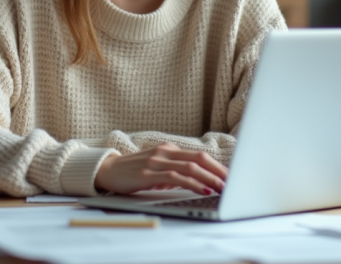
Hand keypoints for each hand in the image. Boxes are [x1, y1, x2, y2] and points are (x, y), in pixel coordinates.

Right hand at [94, 143, 227, 194]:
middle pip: (199, 158)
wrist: (107, 170)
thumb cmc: (134, 172)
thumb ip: (174, 172)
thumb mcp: (157, 169)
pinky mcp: (148, 174)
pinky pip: (176, 177)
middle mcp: (165, 152)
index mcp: (169, 149)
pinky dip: (193, 183)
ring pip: (190, 167)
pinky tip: (202, 190)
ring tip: (222, 188)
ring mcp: (156, 161)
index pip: (199, 155)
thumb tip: (196, 182)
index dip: (216, 166)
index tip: (230, 176)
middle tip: (232, 182)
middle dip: (218, 171)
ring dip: (209, 178)